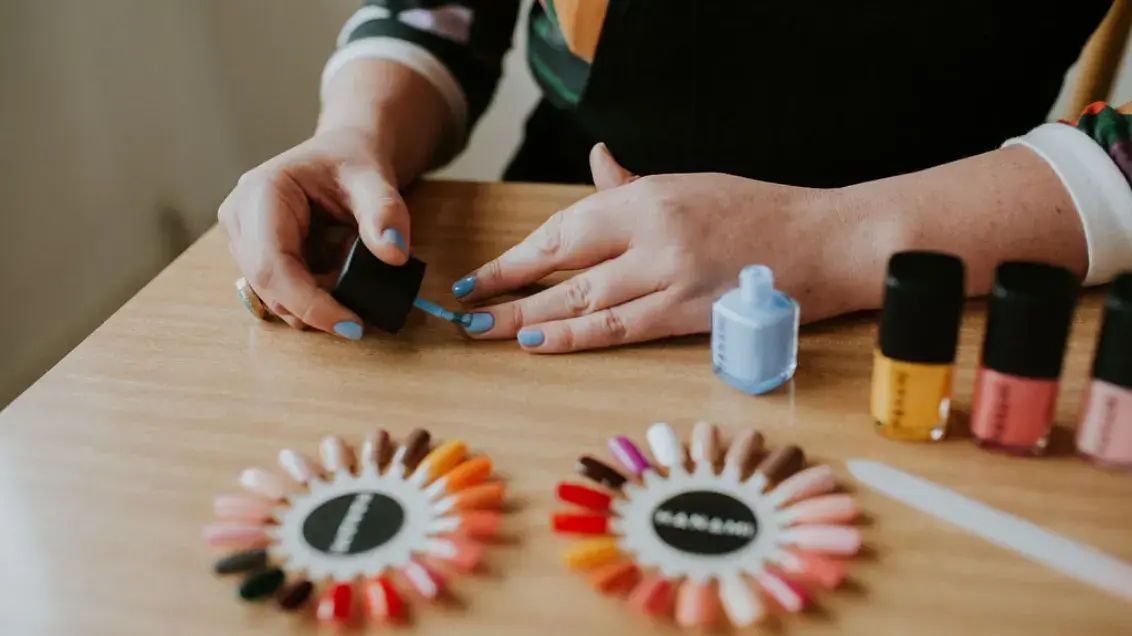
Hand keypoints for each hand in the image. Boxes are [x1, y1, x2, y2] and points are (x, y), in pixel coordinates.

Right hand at [218, 128, 410, 338]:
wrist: (344, 154)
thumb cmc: (353, 161)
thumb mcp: (375, 180)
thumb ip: (385, 213)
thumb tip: (395, 254)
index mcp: (260, 193)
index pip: (273, 265)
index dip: (309, 303)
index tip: (351, 325)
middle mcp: (240, 217)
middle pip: (268, 286)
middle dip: (316, 306)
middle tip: (360, 308)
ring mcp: (243, 239)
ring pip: (273, 295)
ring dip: (316, 300)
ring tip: (348, 269)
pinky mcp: (255, 255)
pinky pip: (281, 292)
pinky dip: (313, 294)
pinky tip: (336, 273)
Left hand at [451, 144, 863, 352]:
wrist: (829, 240)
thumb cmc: (762, 210)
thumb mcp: (691, 185)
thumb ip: (632, 187)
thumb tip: (596, 165)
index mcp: (649, 196)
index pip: (565, 228)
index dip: (517, 256)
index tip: (482, 274)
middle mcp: (653, 234)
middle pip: (563, 267)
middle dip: (508, 291)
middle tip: (465, 312)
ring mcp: (671, 276)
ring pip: (583, 304)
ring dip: (529, 321)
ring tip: (488, 333)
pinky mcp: (692, 314)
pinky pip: (620, 330)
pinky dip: (575, 339)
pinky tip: (540, 344)